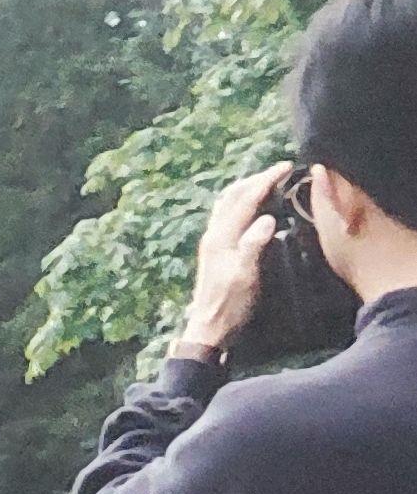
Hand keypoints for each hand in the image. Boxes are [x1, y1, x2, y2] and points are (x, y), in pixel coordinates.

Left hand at [183, 162, 291, 349]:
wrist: (207, 327)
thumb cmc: (229, 305)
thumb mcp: (245, 277)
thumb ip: (253, 246)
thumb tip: (267, 218)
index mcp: (221, 237)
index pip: (245, 199)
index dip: (265, 180)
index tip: (285, 166)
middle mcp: (213, 234)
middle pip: (232, 195)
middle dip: (255, 179)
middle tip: (279, 170)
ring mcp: (211, 241)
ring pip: (226, 204)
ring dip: (246, 188)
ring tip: (266, 181)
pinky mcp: (213, 250)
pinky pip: (226, 215)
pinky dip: (240, 202)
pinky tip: (251, 208)